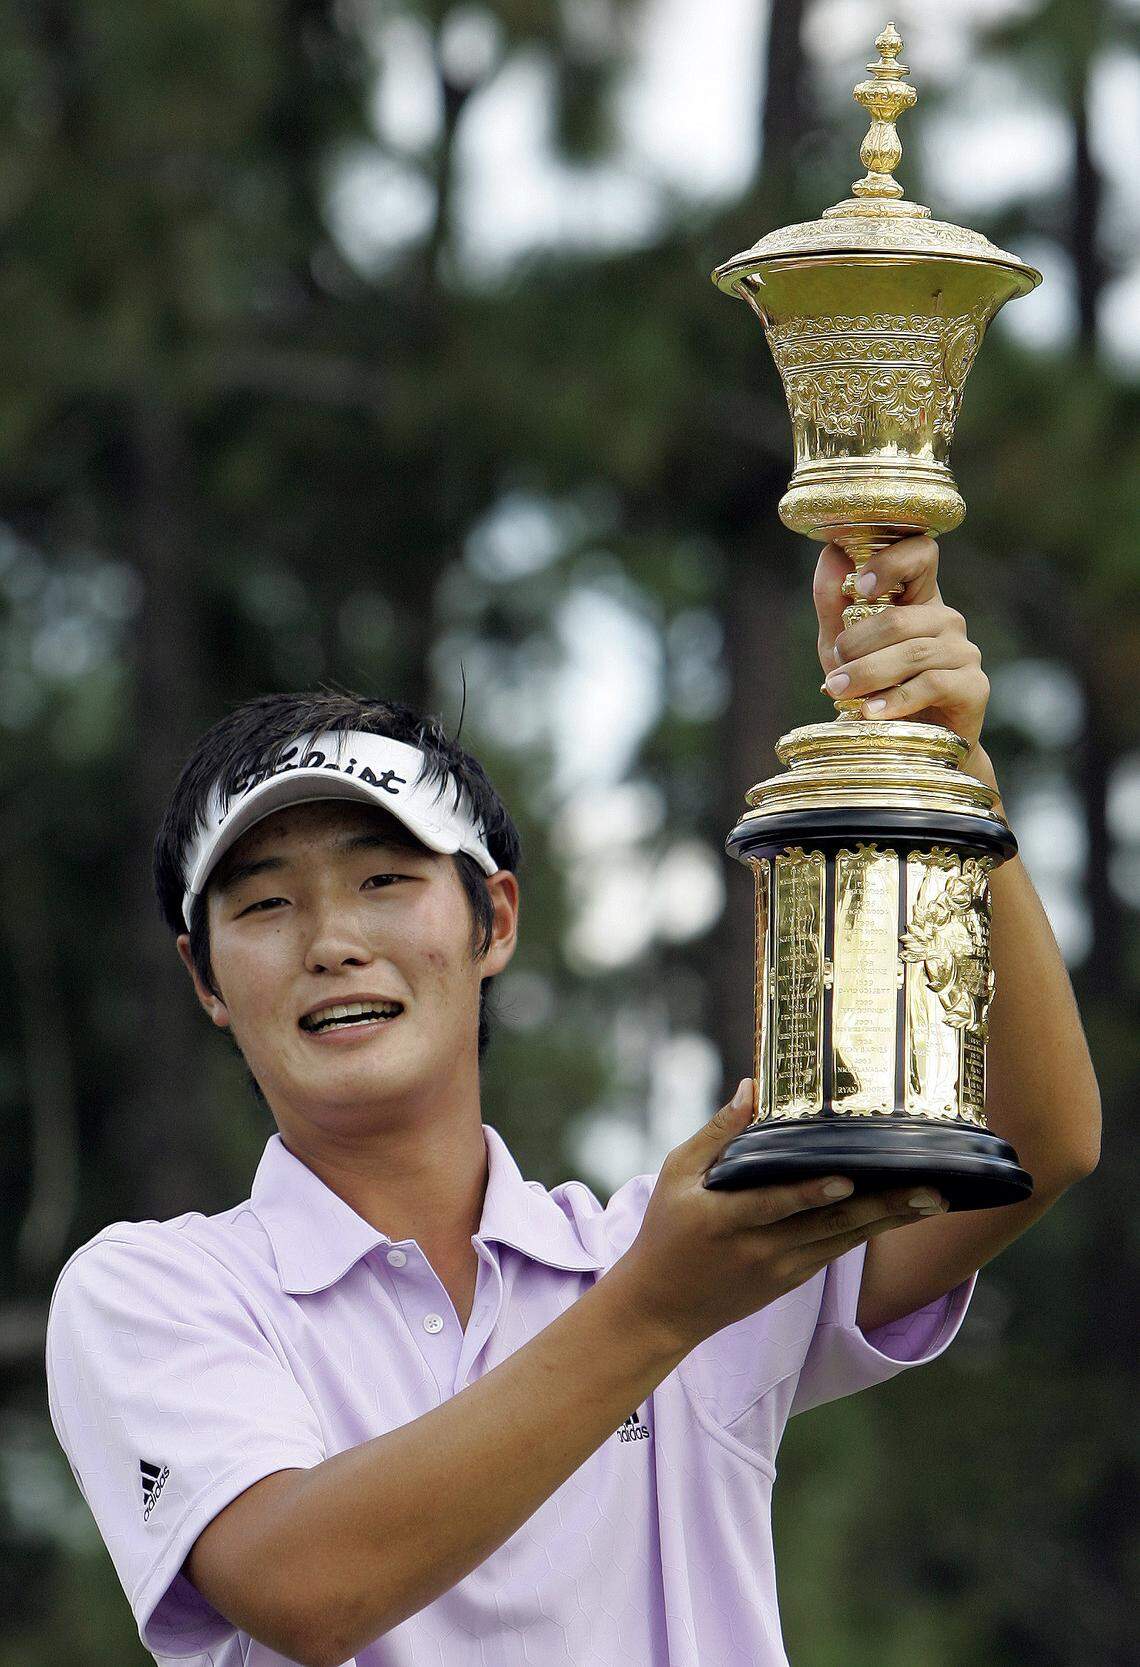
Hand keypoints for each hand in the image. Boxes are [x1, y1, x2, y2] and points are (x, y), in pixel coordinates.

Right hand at [615, 1077, 947, 1353]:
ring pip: (843, 1240)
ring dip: (889, 1221)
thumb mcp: (675, 1174)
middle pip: (828, 1225)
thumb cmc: (666, 1229)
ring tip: (933, 1200)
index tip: (847, 1178)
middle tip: (929, 1189)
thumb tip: (751, 1087)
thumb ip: (717, 1133)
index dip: (810, 1193)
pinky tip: (901, 1214)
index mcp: (724, 1219)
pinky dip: (869, 1231)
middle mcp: (760, 1248)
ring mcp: (781, 1269)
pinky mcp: (792, 1280)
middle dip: (882, 1207)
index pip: (774, 1205)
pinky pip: (836, 1251)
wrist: (662, 1308)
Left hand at [812, 535, 990, 759]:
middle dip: (857, 646)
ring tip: (840, 692)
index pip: (921, 552)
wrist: (911, 747)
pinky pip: (932, 684)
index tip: (863, 587)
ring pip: (913, 652)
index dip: (893, 561)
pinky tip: (872, 713)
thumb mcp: (843, 647)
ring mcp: (964, 652)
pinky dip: (896, 699)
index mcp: (919, 598)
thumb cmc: (876, 688)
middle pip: (900, 619)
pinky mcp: (974, 686)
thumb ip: (833, 604)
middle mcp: (946, 619)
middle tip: (833, 673)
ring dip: (868, 674)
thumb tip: (832, 555)